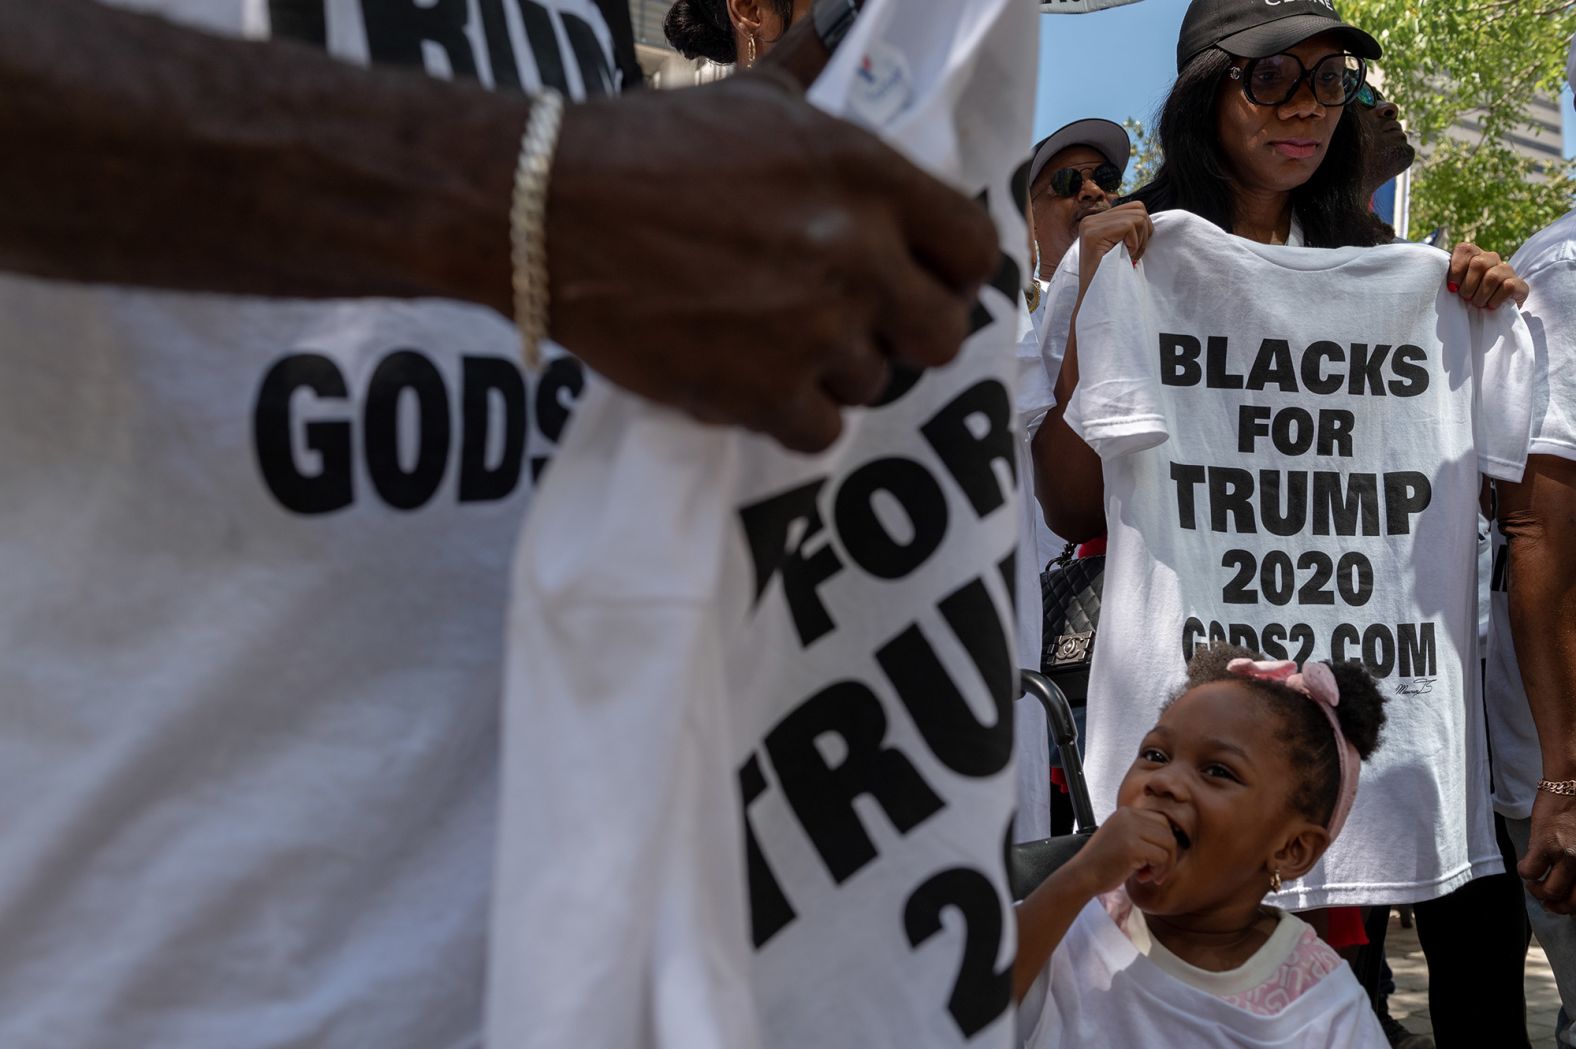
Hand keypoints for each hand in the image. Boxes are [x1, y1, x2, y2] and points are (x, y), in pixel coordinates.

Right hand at [545, 71, 997, 453]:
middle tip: (856, 324)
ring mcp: (813, 330)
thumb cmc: (644, 144)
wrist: (547, 207)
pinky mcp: (761, 392)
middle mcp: (855, 253)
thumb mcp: (755, 102)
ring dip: (831, 372)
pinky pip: (819, 432)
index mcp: (864, 174)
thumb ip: (831, 124)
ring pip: (871, 384)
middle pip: (940, 335)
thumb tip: (868, 114)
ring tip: (774, 341)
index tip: (922, 281)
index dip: (952, 273)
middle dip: (903, 334)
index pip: (974, 248)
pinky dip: (790, 415)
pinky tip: (752, 381)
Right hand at [1063, 807, 1178, 897]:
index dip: (1163, 843)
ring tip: (1148, 875)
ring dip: (1164, 865)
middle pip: (1168, 831)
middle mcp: (1129, 816)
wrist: (1082, 875)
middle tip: (1154, 871)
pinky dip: (1157, 871)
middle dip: (1168, 855)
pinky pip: (1162, 857)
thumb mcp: (1122, 838)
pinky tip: (1141, 877)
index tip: (1154, 860)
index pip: (1161, 821)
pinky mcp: (1133, 846)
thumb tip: (1172, 838)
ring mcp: (1130, 830)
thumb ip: (1141, 833)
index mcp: (1126, 813)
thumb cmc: (1102, 863)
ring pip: (1169, 844)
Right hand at [1076, 201, 1151, 289]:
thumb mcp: (1119, 246)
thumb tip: (1145, 216)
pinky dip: (1133, 244)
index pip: (1134, 207)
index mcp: (1096, 221)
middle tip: (1134, 254)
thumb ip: (1126, 229)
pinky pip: (1129, 226)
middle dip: (1144, 233)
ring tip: (1129, 256)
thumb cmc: (1112, 276)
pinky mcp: (1093, 233)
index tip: (1136, 249)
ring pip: (1137, 216)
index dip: (1144, 227)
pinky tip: (1125, 257)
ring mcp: (1090, 225)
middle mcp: (1090, 220)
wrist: (1097, 299)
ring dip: (1139, 240)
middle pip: (1138, 208)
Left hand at [1448, 243, 1527, 308]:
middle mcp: (1491, 258)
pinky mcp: (1520, 284)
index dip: (1456, 270)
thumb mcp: (1455, 287)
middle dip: (1468, 285)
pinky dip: (1496, 299)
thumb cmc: (1467, 298)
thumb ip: (1449, 279)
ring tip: (1478, 303)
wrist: (1492, 314)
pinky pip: (1508, 287)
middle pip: (1479, 264)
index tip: (1453, 288)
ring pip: (1492, 277)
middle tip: (1466, 298)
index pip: (1465, 249)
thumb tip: (1447, 284)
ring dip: (1481, 295)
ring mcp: (1507, 270)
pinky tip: (1491, 305)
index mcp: (1474, 255)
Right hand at [1519, 789, 1575, 913]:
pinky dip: (1525, 873)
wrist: (1573, 785)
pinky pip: (1529, 872)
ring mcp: (1567, 856)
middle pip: (1570, 902)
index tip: (1563, 904)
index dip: (1571, 906)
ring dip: (1537, 891)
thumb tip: (1567, 882)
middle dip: (1555, 905)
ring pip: (1549, 892)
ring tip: (1533, 882)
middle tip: (1546, 899)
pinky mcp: (1546, 845)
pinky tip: (1526, 864)